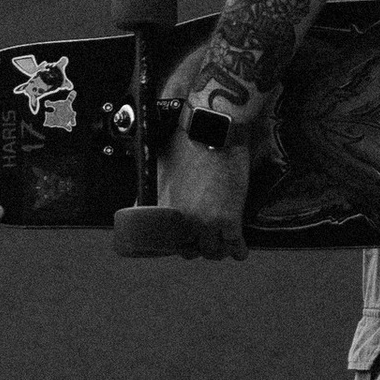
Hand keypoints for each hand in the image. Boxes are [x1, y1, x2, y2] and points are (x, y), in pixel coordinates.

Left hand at [157, 43, 254, 259]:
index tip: (188, 240)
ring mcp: (207, 223)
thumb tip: (138, 203)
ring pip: (214, 252)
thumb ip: (154, 190)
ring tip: (224, 244)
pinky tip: (241, 251)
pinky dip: (238, 250)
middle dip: (199, 246)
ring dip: (219, 249)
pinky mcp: (230, 218)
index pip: (170, 242)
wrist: (215, 128)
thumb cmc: (187, 140)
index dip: (180, 242)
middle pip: (192, 250)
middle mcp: (184, 222)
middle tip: (207, 240)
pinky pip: (235, 245)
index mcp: (166, 211)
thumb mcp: (160, 165)